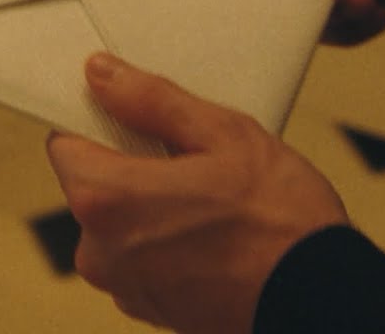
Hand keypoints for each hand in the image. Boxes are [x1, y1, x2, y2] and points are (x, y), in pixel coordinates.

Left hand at [46, 53, 348, 333]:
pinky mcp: (147, 309)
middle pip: (92, 185)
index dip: (99, 125)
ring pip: (118, 222)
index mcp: (106, 199)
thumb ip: (152, 101)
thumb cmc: (280, 221)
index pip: (64, 144)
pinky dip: (164, 242)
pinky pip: (140, 257)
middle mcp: (99, 250)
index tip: (136, 119)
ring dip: (150, 206)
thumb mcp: (223, 135)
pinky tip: (212, 234)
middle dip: (132, 167)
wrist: (320, 300)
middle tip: (193, 159)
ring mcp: (122, 286)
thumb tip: (102, 75)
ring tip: (212, 200)